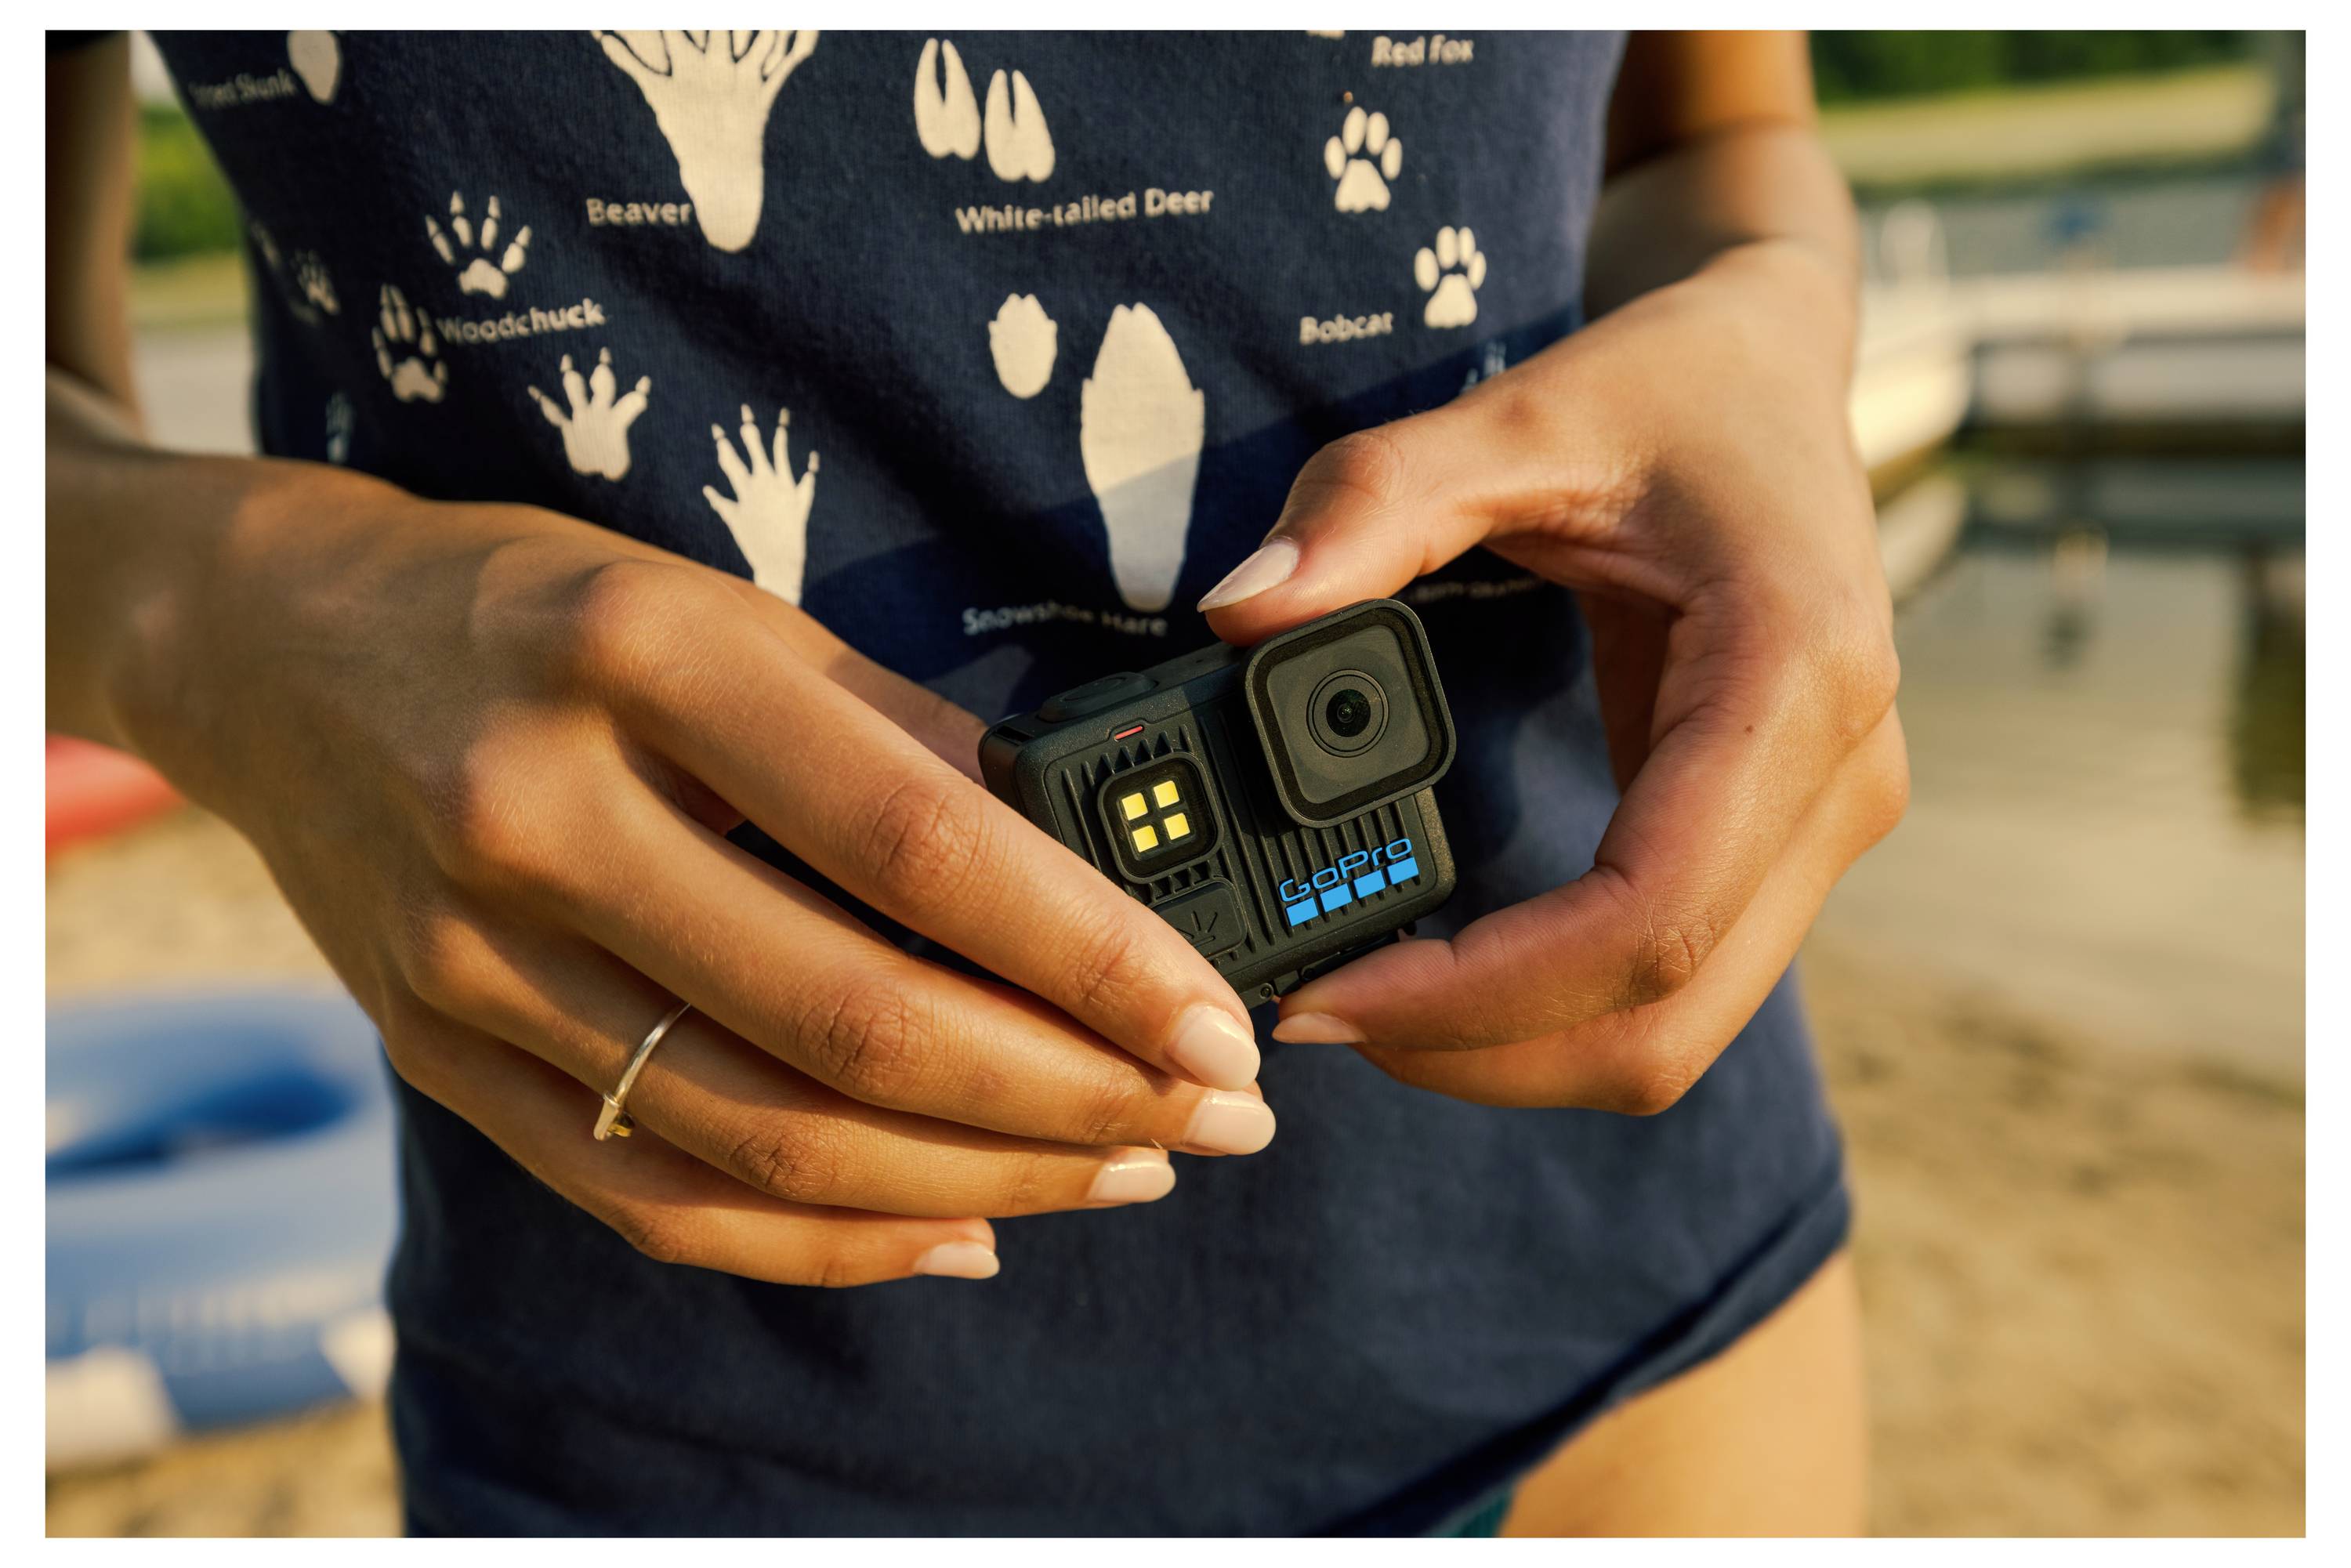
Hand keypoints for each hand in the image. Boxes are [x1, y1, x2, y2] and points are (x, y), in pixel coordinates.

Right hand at [110, 470, 1271, 1284]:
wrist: (276, 650)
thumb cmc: (544, 611)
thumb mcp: (726, 612)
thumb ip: (898, 737)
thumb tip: (1086, 870)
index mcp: (636, 659)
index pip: (913, 846)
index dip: (1091, 953)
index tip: (1217, 1018)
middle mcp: (538, 818)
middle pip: (853, 1020)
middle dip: (1073, 1093)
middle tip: (1216, 1115)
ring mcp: (470, 963)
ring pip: (770, 1135)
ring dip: (983, 1177)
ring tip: (1126, 1167)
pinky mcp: (443, 1062)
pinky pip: (661, 1201)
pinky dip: (831, 1239)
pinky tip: (965, 1228)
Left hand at [1199, 245, 1907, 1110]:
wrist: (1776, 368)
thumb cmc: (1667, 385)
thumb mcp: (1517, 416)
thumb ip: (1374, 502)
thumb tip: (1240, 611)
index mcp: (1797, 676)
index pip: (1647, 917)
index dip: (1483, 996)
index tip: (1327, 997)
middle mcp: (1840, 776)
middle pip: (1666, 1016)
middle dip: (1481, 1053)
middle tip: (1309, 1019)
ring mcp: (1825, 824)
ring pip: (1675, 1027)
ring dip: (1515, 1052)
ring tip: (1358, 1003)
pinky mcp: (1780, 842)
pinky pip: (1670, 979)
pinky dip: (1552, 1010)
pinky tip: (1440, 975)